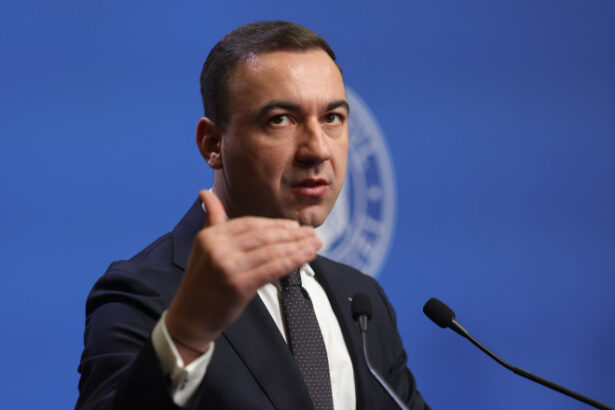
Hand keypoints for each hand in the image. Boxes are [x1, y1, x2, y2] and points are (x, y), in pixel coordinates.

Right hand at [166, 190, 321, 362]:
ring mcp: (227, 266)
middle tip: (311, 233)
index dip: (275, 224)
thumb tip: (205, 192)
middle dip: (291, 234)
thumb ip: (211, 219)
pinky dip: (293, 261)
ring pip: (271, 251)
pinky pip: (272, 269)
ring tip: (315, 243)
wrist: (191, 317)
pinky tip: (307, 257)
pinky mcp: (239, 285)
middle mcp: (217, 248)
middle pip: (263, 236)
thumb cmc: (202, 282)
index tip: (294, 226)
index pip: (249, 224)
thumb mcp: (203, 247)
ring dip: (298, 246)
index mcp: (210, 236)